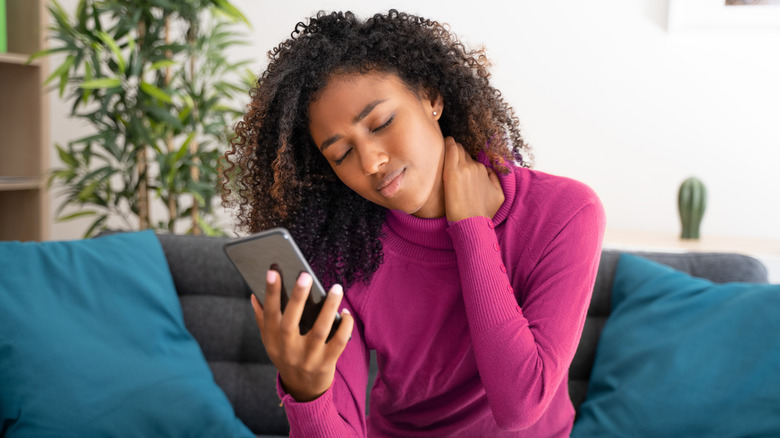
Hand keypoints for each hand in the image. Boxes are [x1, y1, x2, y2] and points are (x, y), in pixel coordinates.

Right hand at [251, 270, 353, 401]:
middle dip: (297, 298)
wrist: (303, 390)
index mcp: (273, 340)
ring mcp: (308, 358)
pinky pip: (338, 343)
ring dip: (328, 308)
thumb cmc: (287, 356)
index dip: (270, 293)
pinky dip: (344, 326)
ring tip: (336, 288)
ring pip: (319, 330)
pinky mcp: (327, 364)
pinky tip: (345, 311)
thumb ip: (263, 320)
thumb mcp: (271, 342)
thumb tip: (254, 295)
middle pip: (291, 322)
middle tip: (304, 275)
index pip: (269, 314)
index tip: (273, 271)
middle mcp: (288, 350)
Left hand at [442, 137, 503, 221]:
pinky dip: (448, 144)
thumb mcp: (499, 195)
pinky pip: (450, 149)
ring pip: (457, 149)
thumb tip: (488, 171)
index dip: (464, 160)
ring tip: (444, 149)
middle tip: (449, 156)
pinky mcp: (452, 172)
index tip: (458, 162)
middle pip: (464, 152)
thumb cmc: (483, 213)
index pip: (471, 158)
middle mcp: (475, 167)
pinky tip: (445, 141)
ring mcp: (464, 168)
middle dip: (458, 153)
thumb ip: (494, 179)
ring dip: (452, 150)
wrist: (472, 223)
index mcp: (484, 171)